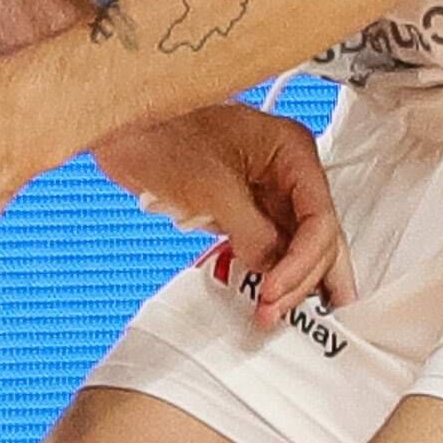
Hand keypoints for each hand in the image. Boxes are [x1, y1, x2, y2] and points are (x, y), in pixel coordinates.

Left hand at [91, 101, 344, 326]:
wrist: (122, 129)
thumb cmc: (160, 133)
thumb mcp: (212, 186)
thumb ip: (250, 230)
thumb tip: (269, 266)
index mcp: (291, 151)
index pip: (320, 217)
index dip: (303, 260)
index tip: (275, 289)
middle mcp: (285, 171)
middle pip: (315, 236)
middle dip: (301, 277)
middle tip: (277, 310)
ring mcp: (264, 192)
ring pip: (293, 245)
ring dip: (287, 281)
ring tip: (273, 313)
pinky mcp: (241, 209)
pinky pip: (266, 245)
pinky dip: (265, 271)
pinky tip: (266, 296)